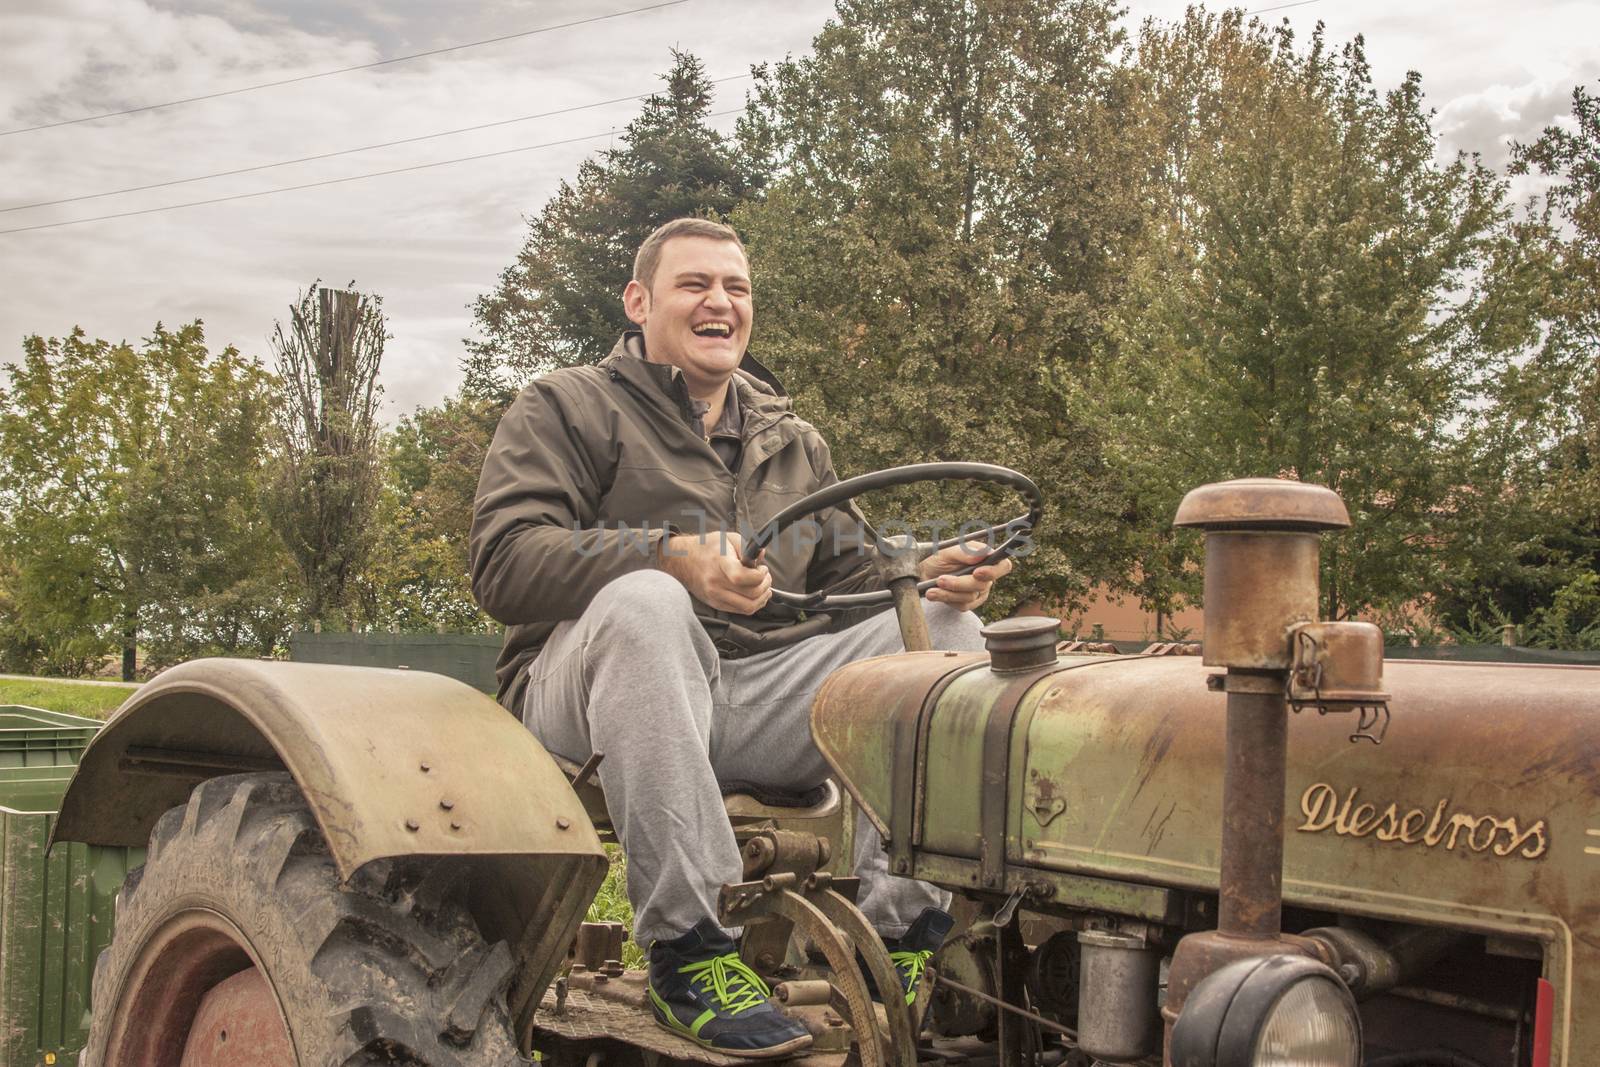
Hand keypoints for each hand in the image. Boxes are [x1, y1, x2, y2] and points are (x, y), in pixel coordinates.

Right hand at [657, 531, 772, 614]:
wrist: (682, 560)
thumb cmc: (707, 547)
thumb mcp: (729, 538)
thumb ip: (748, 547)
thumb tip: (762, 556)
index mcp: (720, 563)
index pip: (741, 577)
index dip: (759, 576)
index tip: (762, 569)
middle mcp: (716, 583)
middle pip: (750, 595)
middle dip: (765, 586)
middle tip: (766, 576)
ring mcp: (715, 596)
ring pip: (748, 608)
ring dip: (762, 598)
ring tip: (763, 587)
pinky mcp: (715, 604)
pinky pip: (740, 611)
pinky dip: (753, 604)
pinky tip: (754, 594)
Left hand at [918, 540, 1013, 610]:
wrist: (923, 572)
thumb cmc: (938, 557)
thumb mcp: (948, 550)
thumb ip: (965, 551)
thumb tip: (983, 554)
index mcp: (986, 559)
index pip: (1003, 566)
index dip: (994, 571)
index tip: (977, 572)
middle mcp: (986, 577)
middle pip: (982, 585)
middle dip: (960, 583)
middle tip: (941, 580)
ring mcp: (978, 592)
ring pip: (970, 597)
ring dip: (948, 592)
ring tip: (933, 586)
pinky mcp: (968, 603)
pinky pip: (961, 605)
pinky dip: (945, 598)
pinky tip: (933, 593)